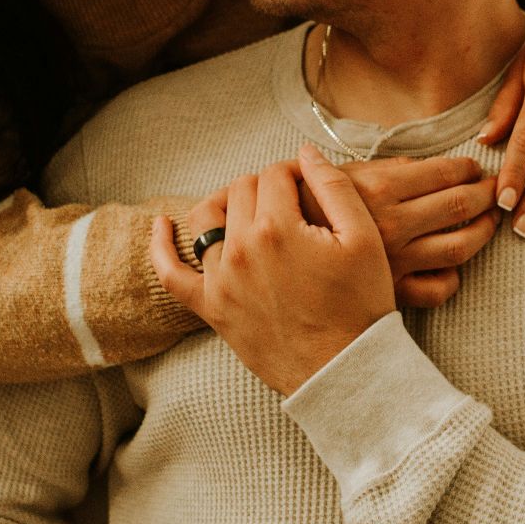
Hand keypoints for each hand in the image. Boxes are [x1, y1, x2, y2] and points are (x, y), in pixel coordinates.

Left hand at [152, 144, 394, 395]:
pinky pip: (171, 274)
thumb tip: (306, 153)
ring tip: (250, 209)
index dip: (296, 173)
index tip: (311, 186)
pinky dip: (162, 247)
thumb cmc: (360, 305)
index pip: (274, 174)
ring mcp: (220, 280)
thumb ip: (334, 186)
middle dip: (266, 187)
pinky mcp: (211, 308)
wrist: (344, 370)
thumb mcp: (363, 238)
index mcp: (277, 228)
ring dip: (227, 205)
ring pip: (207, 218)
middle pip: (242, 191)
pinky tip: (161, 225)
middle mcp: (240, 249)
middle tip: (293, 203)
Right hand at [306, 157, 498, 308]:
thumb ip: (380, 169)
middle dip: (486, 193)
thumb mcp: (336, 178)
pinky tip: (453, 265)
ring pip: (460, 246)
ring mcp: (397, 261)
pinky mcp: (394, 292)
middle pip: (460, 205)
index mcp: (380, 189)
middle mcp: (394, 224)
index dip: (467, 167)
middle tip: (495, 188)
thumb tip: (418, 165)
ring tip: (489, 221)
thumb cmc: (303, 211)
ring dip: (484, 231)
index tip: (476, 167)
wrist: (274, 262)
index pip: (443, 173)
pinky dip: (453, 277)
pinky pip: (439, 289)